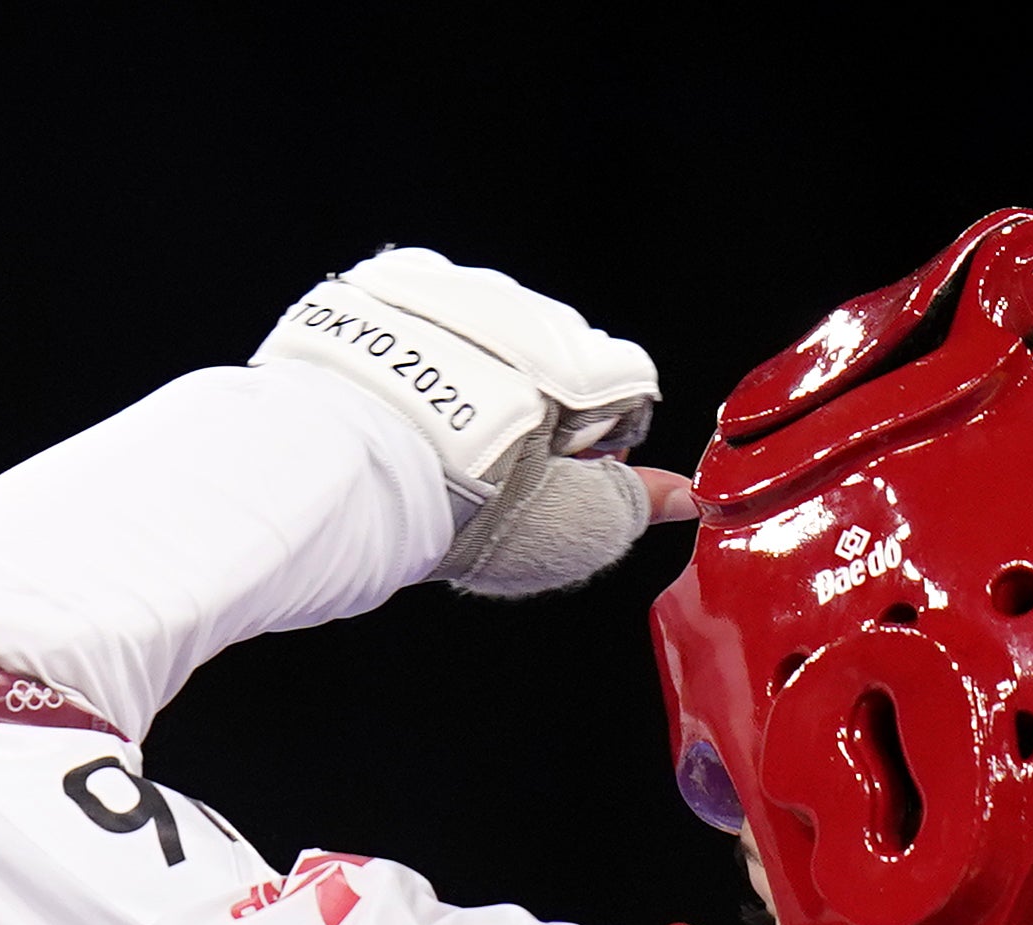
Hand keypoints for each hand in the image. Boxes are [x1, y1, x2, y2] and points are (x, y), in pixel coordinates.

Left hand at [252, 248, 677, 595]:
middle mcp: (528, 312)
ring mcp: (457, 290)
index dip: (595, 442)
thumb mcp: (568, 530)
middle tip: (490, 467)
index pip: (624, 387)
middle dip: (532, 403)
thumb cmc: (460, 509)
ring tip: (432, 434)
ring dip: (471, 369)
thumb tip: (683, 496)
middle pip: (553, 354)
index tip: (559, 476)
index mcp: (585, 364)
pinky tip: (397, 397)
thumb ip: (633, 506)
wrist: (349, 470)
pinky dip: (414, 346)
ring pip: (484, 326)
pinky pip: (418, 308)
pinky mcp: (391, 286)